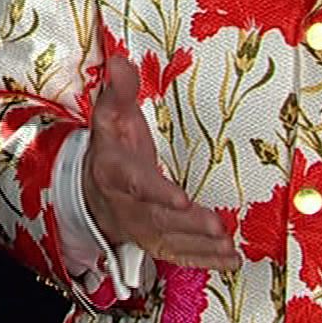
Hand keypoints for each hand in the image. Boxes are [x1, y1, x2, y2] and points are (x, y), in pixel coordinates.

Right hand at [84, 57, 239, 268]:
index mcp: (115, 172)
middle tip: (217, 227)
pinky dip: (204, 261)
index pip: (136, 184)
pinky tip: (229, 261)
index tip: (179, 199)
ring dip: (200, 246)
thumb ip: (119, 90)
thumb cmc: (110, 148)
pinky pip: (178, 255)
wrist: (92, 189)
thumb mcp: (110, 115)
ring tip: (227, 246)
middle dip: (188, 225)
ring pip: (170, 241)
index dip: (157, 193)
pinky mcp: (155, 242)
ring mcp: (140, 228)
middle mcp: (126, 205)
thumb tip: (120, 61)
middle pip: (158, 218)